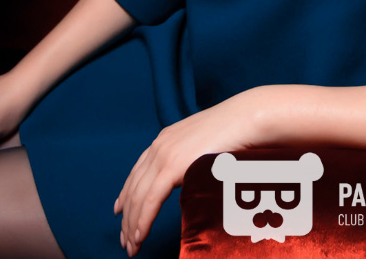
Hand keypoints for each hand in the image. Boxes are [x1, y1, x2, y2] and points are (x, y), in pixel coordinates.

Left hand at [115, 90, 267, 255]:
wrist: (244, 119)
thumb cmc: (234, 132)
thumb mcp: (204, 146)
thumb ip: (190, 160)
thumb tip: (190, 178)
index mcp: (165, 139)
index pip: (137, 173)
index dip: (126, 194)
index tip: (120, 212)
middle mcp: (159, 146)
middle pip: (134, 188)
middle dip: (127, 218)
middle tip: (124, 240)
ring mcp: (163, 156)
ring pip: (138, 198)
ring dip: (132, 226)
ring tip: (131, 246)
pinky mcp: (171, 167)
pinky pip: (150, 201)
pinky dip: (142, 221)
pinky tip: (139, 236)